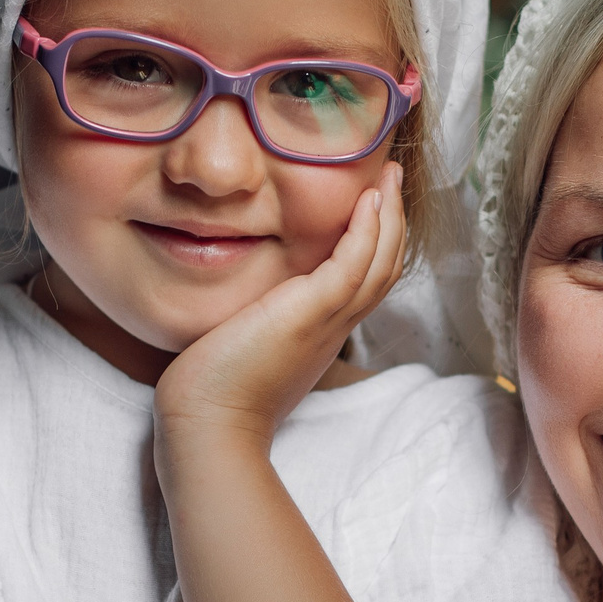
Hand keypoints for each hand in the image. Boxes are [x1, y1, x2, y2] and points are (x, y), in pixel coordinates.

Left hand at [152, 164, 406, 449]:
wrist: (210, 426)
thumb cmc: (213, 394)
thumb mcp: (242, 344)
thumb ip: (253, 318)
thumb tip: (240, 302)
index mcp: (319, 334)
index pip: (362, 282)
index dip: (374, 242)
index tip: (372, 204)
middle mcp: (332, 328)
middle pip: (383, 269)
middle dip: (393, 220)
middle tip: (392, 178)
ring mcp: (327, 321)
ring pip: (379, 263)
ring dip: (390, 215)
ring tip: (390, 175)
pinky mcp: (311, 313)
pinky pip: (354, 264)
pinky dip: (368, 230)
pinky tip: (369, 200)